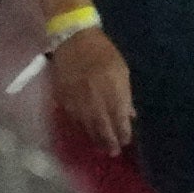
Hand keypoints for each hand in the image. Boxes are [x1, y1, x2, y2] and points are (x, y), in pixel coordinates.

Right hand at [42, 22, 137, 159]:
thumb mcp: (121, 70)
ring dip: (95, 139)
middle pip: (103, 126)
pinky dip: (81, 129)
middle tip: (113, 152)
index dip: (123, 132)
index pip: (119, 118)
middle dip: (109, 141)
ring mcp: (78, 100)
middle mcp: (96, 98)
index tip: (126, 141)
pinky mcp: (63, 99)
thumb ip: (125, 94)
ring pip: (87, 126)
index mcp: (113, 89)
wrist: (73, 40)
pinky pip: (73, 120)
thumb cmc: (102, 53)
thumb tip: (130, 115)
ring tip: (101, 148)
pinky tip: (85, 134)